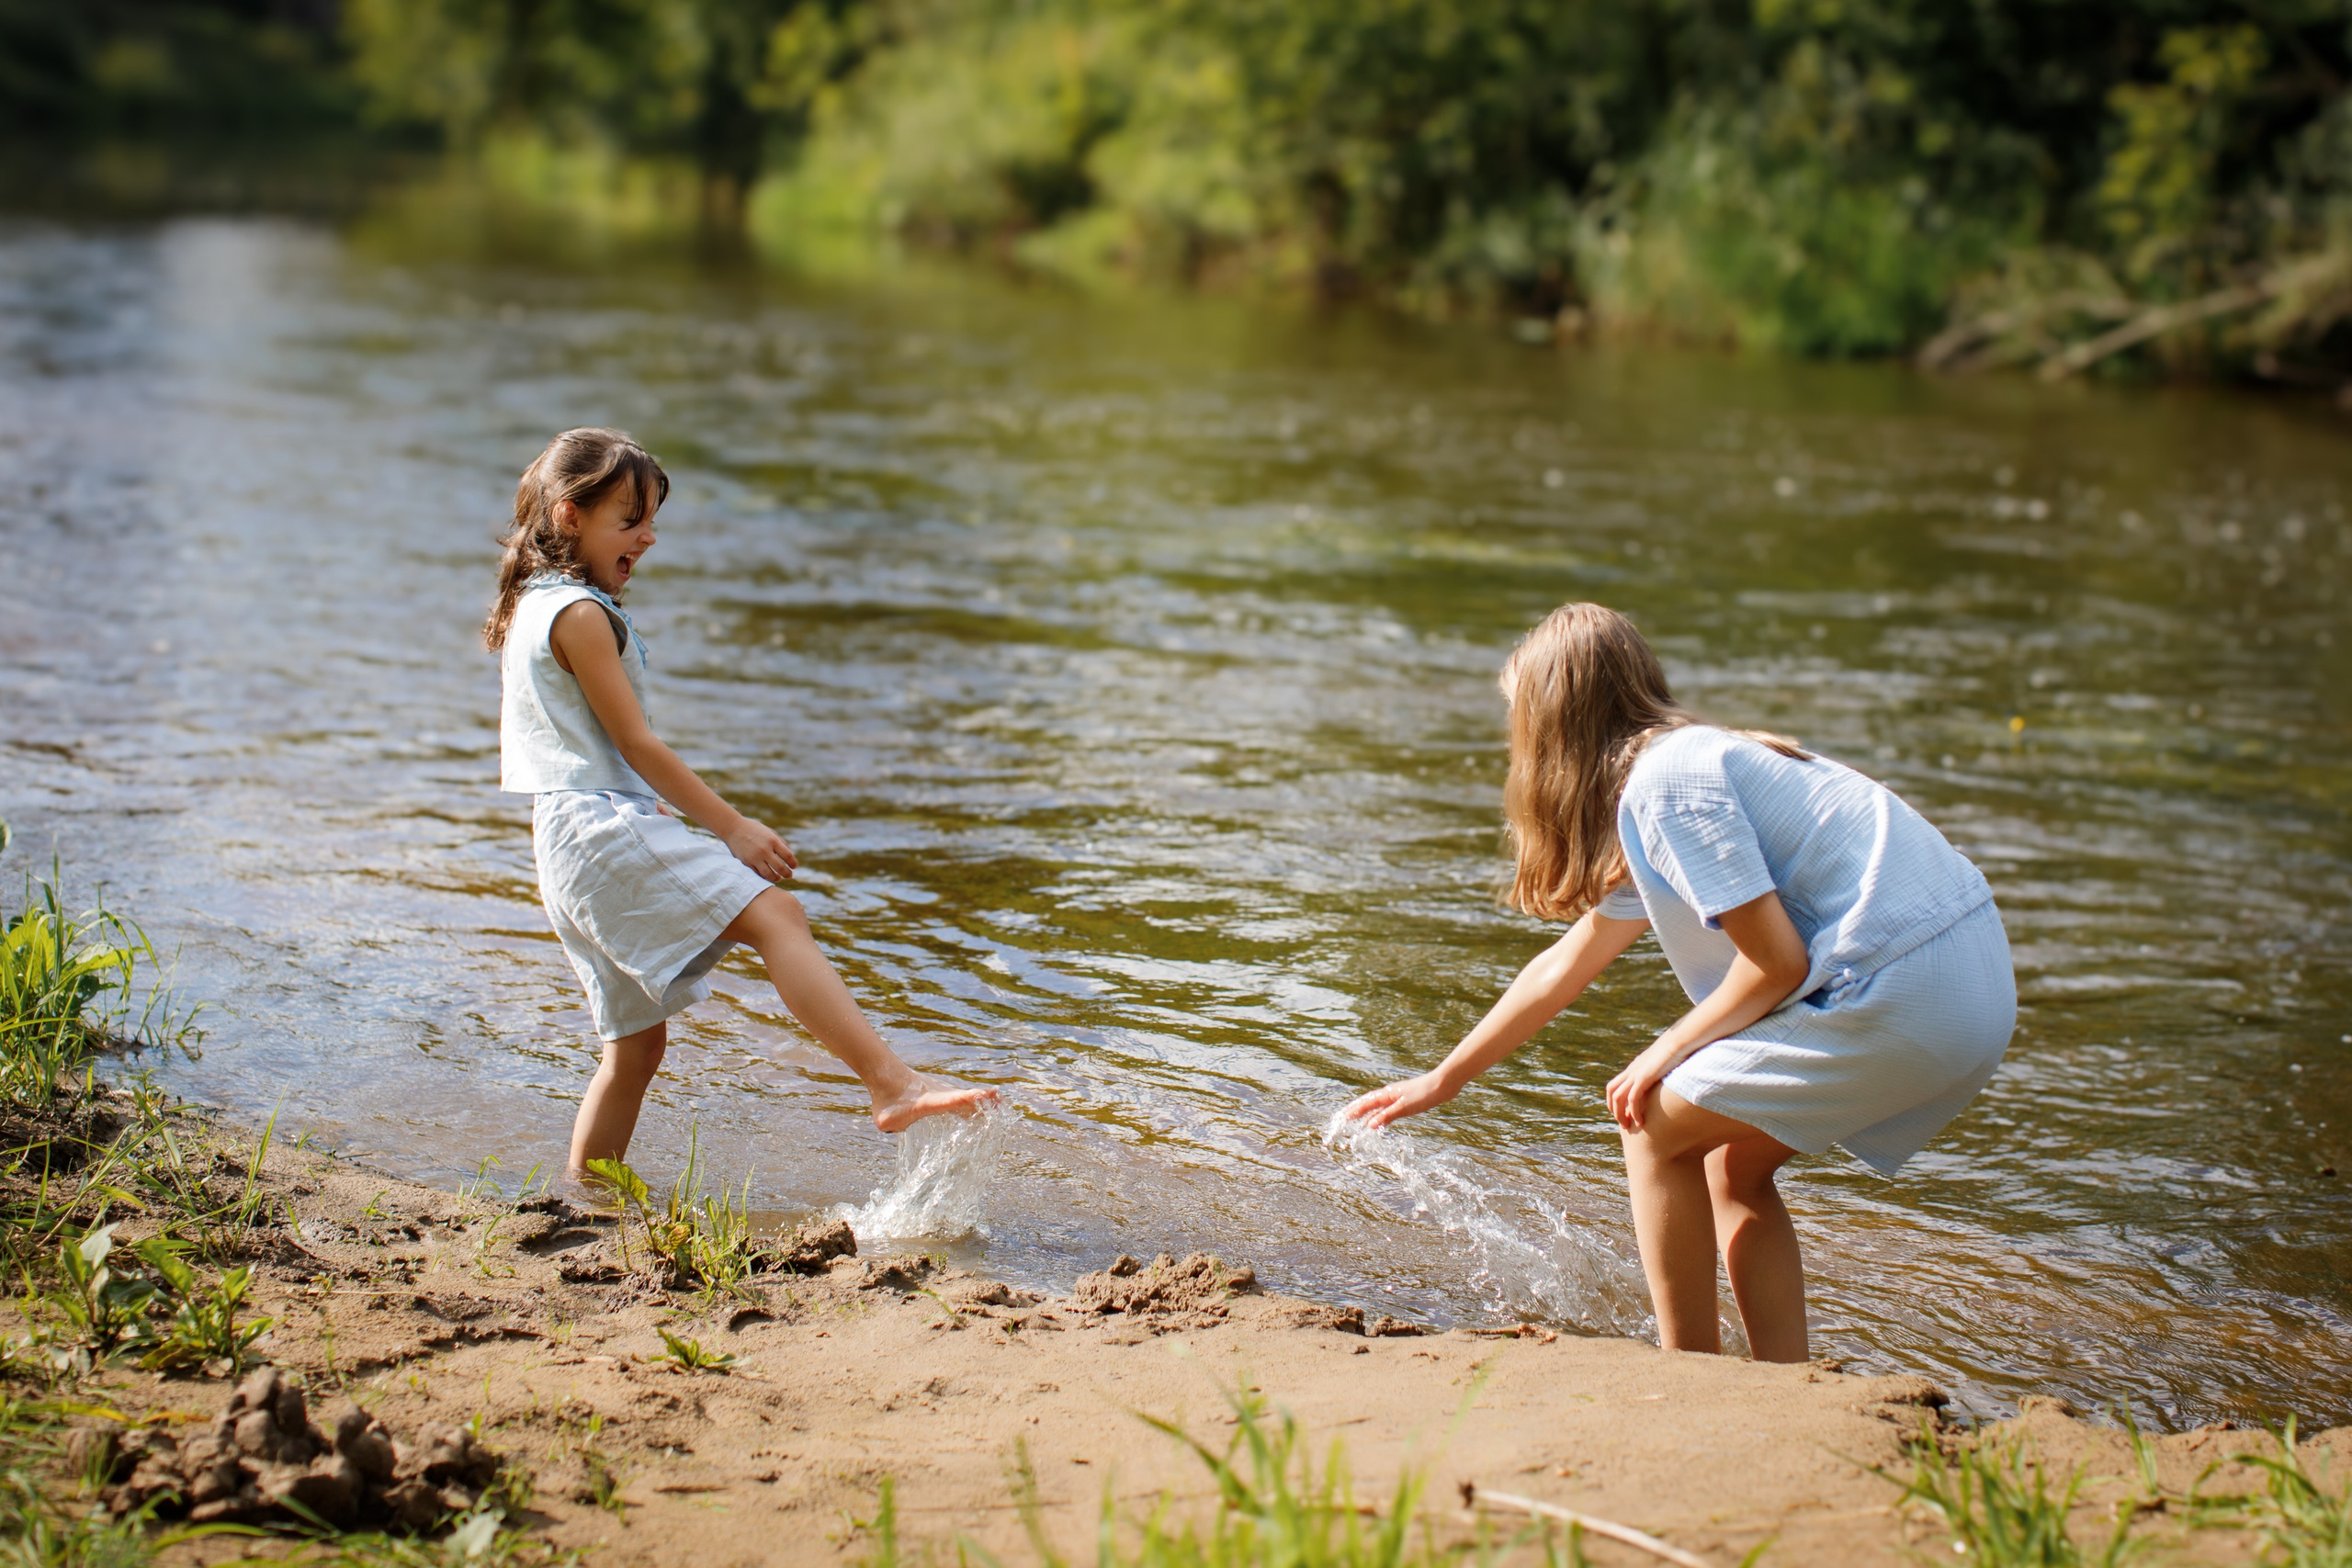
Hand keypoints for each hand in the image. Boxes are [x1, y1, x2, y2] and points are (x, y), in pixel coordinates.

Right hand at [724, 820, 798, 882]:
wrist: (733, 828)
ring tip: (779, 878)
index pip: (788, 856)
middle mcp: (764, 850)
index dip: (793, 863)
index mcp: (772, 841)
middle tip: (789, 875)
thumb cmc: (754, 829)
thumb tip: (791, 856)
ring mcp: (754, 857)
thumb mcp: (770, 832)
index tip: (794, 866)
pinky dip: (764, 877)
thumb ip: (781, 843)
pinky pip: (757, 874)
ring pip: (769, 874)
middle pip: (780, 868)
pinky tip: (767, 876)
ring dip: (776, 878)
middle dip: (787, 874)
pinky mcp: (746, 863)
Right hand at [1337, 1071, 1455, 1131]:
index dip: (1352, 1111)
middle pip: (1368, 1103)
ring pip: (1377, 1105)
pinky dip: (1380, 1114)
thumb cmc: (1424, 1094)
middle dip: (1355, 1111)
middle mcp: (1390, 1094)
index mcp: (1387, 1094)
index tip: (1341, 1119)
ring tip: (1358, 1120)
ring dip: (1366, 1113)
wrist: (1443, 1084)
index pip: (1365, 1104)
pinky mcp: (1406, 1100)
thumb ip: (1387, 1116)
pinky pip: (1387, 1108)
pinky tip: (1381, 1120)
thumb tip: (1369, 1126)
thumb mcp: (1404, 1108)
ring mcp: (1398, 1096)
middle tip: (1343, 1119)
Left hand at [1604, 1038, 1684, 1132]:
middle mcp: (1631, 1070)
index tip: (1625, 1113)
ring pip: (1617, 1097)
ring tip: (1629, 1126)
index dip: (1615, 1101)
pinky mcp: (1644, 1077)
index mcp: (1634, 1068)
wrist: (1679, 1040)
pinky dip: (1634, 1112)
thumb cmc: (1676, 1051)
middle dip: (1614, 1109)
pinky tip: (1641, 1122)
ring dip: (1620, 1114)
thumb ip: (1659, 1071)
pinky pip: (1632, 1099)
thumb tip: (1664, 1078)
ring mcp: (1636, 1073)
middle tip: (1624, 1124)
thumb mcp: (1663, 1063)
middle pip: (1612, 1091)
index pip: (1615, 1085)